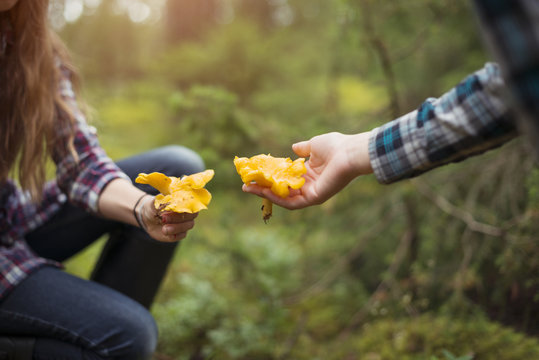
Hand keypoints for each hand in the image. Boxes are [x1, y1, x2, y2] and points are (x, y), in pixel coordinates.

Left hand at [139, 195, 197, 241]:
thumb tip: (165, 199)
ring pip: (188, 226)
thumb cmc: (153, 207)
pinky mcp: (180, 233)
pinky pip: (182, 235)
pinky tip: (166, 234)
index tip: (173, 207)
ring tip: (163, 229)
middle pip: (191, 216)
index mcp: (184, 202)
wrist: (148, 219)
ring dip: (176, 228)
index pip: (191, 203)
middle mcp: (187, 213)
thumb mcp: (154, 203)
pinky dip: (174, 235)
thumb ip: (160, 201)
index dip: (184, 206)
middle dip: (178, 218)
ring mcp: (185, 224)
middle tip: (163, 218)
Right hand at [243, 131, 372, 208]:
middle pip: (282, 190)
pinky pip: (292, 202)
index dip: (271, 176)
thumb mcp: (315, 144)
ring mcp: (311, 193)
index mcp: (311, 173)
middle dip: (263, 188)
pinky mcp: (314, 198)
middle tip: (246, 185)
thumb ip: (304, 148)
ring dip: (265, 194)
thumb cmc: (336, 146)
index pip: (287, 178)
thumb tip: (294, 148)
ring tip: (248, 188)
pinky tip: (263, 191)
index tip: (256, 173)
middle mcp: (310, 185)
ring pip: (284, 198)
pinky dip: (277, 198)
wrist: (350, 152)